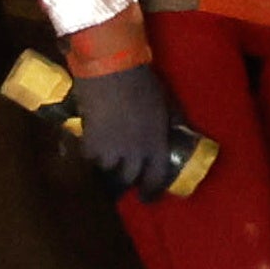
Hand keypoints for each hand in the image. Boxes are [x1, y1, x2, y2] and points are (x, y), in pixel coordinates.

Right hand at [70, 63, 191, 190]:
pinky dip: (90, 152)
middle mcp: (133, 153)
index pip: (156, 177)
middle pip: (128, 177)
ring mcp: (110, 148)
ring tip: (106, 158)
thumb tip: (180, 131)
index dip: (151, 191)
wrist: (112, 70)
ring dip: (107, 164)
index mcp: (156, 144)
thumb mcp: (165, 105)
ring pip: (106, 167)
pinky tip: (91, 144)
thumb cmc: (143, 84)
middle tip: (123, 177)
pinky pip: (89, 155)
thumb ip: (171, 123)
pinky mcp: (90, 140)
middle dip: (126, 178)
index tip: (146, 198)